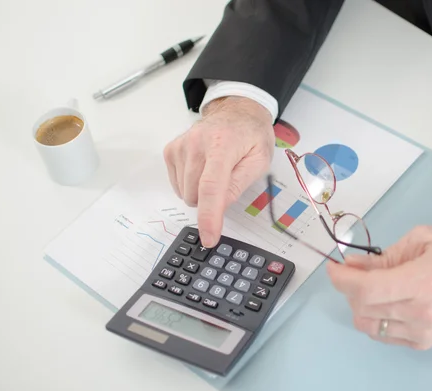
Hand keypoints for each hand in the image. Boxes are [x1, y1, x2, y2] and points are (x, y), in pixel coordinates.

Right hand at [164, 96, 274, 246]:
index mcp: (223, 145)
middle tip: (227, 181)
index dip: (209, 217)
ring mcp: (181, 146)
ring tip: (216, 172)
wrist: (237, 111)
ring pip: (184, 193)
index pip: (211, 188)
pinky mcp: (171, 150)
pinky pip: (177, 184)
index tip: (208, 238)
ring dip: (200, 192)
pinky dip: (190, 184)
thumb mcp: (260, 160)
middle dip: (211, 200)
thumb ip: (240, 183)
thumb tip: (221, 206)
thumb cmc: (251, 136)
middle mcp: (196, 144)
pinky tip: (203, 169)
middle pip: (195, 195)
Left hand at [326, 225, 431, 349]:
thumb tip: (352, 265)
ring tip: (370, 287)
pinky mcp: (426, 343)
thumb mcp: (422, 239)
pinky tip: (382, 303)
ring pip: (370, 325)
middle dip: (348, 288)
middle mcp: (422, 312)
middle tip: (351, 272)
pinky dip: (374, 319)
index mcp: (424, 281)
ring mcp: (424, 332)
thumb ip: (383, 256)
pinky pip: (385, 336)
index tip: (333, 268)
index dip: (342, 279)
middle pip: (364, 308)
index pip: (368, 289)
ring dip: (360, 305)